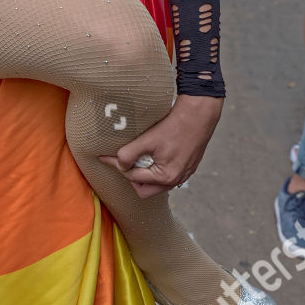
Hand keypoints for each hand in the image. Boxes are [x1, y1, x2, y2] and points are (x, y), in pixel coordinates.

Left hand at [99, 93, 222, 197]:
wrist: (199, 114)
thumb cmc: (175, 126)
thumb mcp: (147, 140)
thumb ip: (129, 154)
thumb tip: (119, 164)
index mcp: (165, 177)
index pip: (132, 177)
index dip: (117, 165)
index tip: (106, 156)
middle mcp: (176, 180)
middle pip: (145, 190)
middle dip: (132, 178)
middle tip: (124, 162)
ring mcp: (184, 175)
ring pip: (157, 185)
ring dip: (145, 175)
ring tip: (137, 159)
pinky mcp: (188, 167)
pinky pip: (168, 176)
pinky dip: (157, 170)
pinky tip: (153, 156)